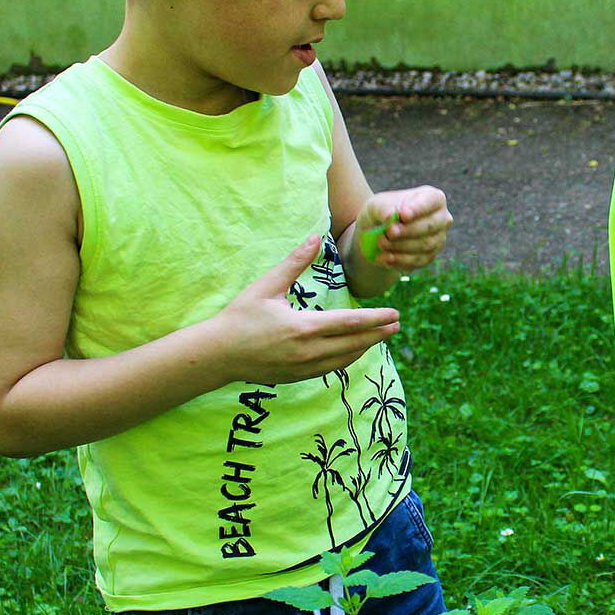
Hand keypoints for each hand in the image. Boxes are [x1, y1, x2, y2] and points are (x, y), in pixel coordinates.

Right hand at [216, 235, 399, 382]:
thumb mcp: (266, 286)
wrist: (217, 354)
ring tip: (382, 336)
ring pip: (345, 359)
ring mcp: (304, 368)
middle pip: (354, 343)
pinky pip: (332, 369)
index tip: (394, 313)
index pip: (350, 323)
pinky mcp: (298, 377)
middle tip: (397, 324)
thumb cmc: (239, 317)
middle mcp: (308, 351)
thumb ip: (294, 262)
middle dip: (378, 334)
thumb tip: (315, 237)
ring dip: (366, 347)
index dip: (375, 319)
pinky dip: (348, 358)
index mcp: (303, 328)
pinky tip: (355, 351)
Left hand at [358, 186, 451, 270]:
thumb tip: (390, 216)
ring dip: (401, 246)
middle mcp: (441, 218)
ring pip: (424, 245)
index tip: (402, 215)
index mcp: (433, 198)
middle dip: (407, 231)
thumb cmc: (384, 211)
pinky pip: (418, 261)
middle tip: (389, 232)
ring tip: (381, 243)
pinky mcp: (430, 256)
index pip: (431, 201)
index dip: (418, 209)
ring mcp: (438, 239)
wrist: (380, 230)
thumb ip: (384, 209)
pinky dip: (400, 260)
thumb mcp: (378, 204)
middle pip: (430, 226)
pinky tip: (385, 257)